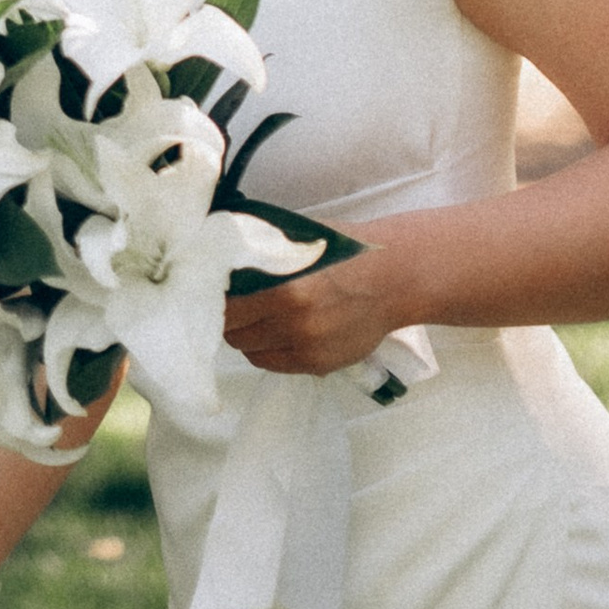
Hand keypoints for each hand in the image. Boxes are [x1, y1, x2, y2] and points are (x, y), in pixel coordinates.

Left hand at [223, 228, 419, 377]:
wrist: (393, 278)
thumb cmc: (344, 251)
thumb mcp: (297, 243)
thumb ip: (261, 255)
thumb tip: (221, 256)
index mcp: (284, 292)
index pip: (228, 310)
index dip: (217, 302)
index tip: (215, 293)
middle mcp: (294, 326)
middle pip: (236, 335)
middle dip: (230, 321)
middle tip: (233, 307)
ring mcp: (309, 349)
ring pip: (253, 353)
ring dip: (248, 338)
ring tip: (254, 321)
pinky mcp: (321, 365)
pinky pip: (277, 365)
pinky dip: (269, 352)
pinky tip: (274, 335)